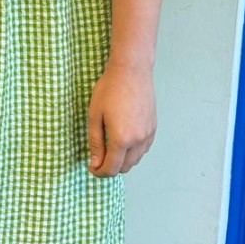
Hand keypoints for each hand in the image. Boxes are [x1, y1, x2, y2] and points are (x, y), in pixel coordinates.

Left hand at [86, 60, 156, 176]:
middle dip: (110, 167)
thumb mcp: (95, 115)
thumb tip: (95, 164)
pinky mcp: (153, 128)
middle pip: (125, 167)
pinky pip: (143, 149)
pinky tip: (123, 139)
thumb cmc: (109, 89)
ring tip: (109, 147)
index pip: (111, 168)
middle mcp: (138, 141)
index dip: (99, 172)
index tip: (91, 168)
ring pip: (135, 160)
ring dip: (122, 160)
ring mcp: (148, 135)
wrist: (131, 71)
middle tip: (98, 156)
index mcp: (121, 139)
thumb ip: (96, 142)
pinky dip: (133, 151)